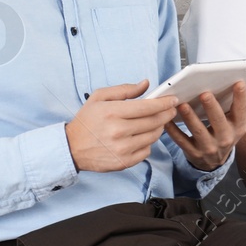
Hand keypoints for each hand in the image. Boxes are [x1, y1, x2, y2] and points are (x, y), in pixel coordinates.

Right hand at [65, 79, 179, 172]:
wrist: (71, 148)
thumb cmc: (87, 121)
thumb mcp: (99, 98)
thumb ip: (124, 89)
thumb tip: (146, 84)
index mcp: (112, 112)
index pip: (147, 107)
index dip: (164, 103)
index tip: (173, 100)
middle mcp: (118, 131)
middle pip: (154, 122)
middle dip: (167, 114)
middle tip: (171, 110)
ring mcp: (122, 149)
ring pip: (153, 136)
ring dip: (159, 128)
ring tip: (156, 122)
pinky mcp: (124, 162)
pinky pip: (147, 150)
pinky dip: (148, 143)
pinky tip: (142, 137)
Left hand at [165, 81, 245, 171]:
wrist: (214, 161)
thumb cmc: (228, 133)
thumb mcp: (245, 122)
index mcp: (239, 128)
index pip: (242, 112)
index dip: (241, 98)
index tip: (239, 82)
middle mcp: (226, 139)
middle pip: (219, 123)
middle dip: (212, 108)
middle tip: (205, 93)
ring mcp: (209, 148)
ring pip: (198, 132)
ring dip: (190, 118)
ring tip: (182, 105)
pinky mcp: (193, 154)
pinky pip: (182, 142)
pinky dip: (173, 131)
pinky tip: (166, 120)